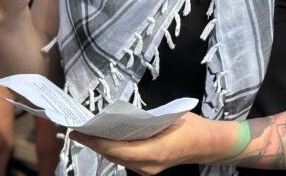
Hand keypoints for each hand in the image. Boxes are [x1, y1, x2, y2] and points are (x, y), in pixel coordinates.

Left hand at [70, 113, 233, 175]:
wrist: (207, 144)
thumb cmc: (191, 126)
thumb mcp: (170, 116)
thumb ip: (146, 120)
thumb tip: (121, 117)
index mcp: (154, 152)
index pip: (118, 149)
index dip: (96, 142)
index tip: (80, 132)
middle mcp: (147, 165)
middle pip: (114, 156)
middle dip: (95, 144)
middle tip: (78, 130)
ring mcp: (147, 170)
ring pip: (118, 159)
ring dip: (102, 147)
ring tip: (87, 133)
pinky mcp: (148, 168)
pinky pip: (126, 158)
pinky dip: (113, 149)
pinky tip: (105, 138)